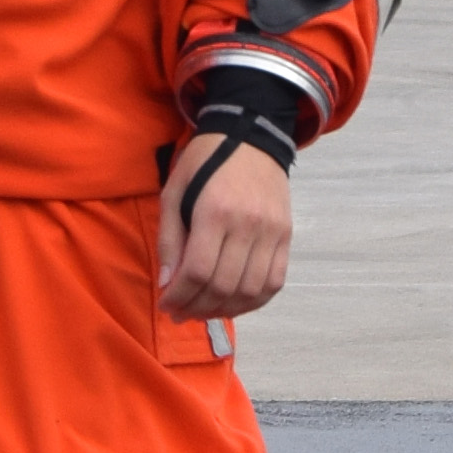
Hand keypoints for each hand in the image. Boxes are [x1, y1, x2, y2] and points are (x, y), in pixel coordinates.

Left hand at [157, 138, 292, 320]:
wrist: (250, 138)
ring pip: (251, 290)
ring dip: (225, 310)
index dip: (180, 295)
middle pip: (224, 285)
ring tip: (202, 312)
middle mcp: (249, 225)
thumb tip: (168, 283)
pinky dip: (254, 302)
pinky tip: (232, 305)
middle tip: (180, 314)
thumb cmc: (203, 164)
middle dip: (198, 307)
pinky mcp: (286, 237)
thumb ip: (169, 239)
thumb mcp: (173, 192)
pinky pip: (274, 282)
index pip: (198, 270)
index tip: (166, 305)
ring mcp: (272, 233)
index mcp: (215, 211)